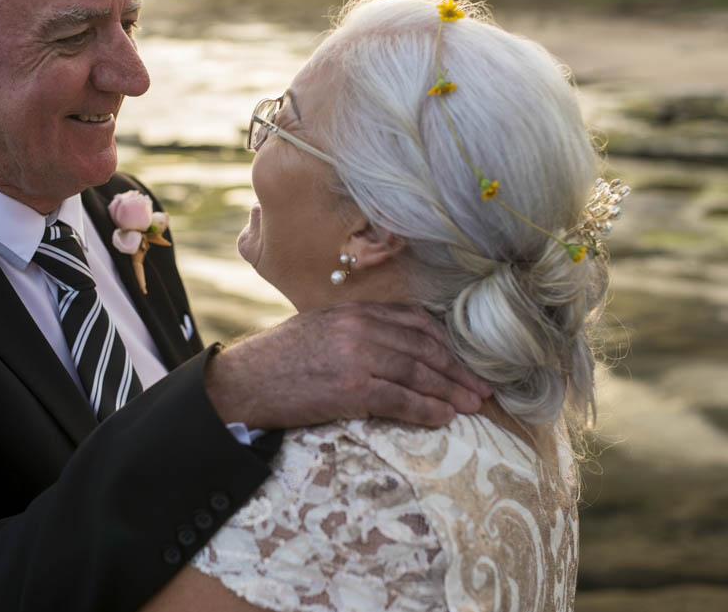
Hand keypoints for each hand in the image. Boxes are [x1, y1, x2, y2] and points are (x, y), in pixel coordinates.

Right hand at [203, 302, 493, 430]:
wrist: (243, 382)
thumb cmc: (278, 361)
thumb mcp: (319, 329)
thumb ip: (355, 331)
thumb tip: (392, 349)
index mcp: (354, 310)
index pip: (414, 321)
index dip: (446, 342)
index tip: (464, 360)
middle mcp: (360, 327)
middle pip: (425, 348)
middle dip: (458, 370)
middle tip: (483, 388)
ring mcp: (357, 356)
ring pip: (419, 373)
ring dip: (451, 391)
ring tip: (473, 406)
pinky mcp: (351, 388)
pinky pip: (401, 399)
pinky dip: (427, 409)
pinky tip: (444, 417)